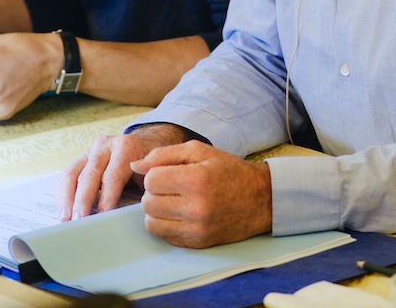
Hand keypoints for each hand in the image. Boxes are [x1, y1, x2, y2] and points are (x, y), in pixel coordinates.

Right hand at [61, 124, 190, 221]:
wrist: (143, 143)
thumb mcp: (155, 168)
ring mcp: (90, 151)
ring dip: (67, 199)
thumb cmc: (149, 161)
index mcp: (125, 147)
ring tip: (66, 219)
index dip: (106, 198)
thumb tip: (143, 204)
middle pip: (89, 175)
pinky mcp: (81, 159)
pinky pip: (67, 176)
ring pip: (72, 174)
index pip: (112, 176)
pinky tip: (63, 211)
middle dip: (83, 201)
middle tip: (79, 221)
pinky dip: (63, 194)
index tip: (102, 216)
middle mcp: (104, 146)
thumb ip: (148, 183)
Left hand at [131, 141, 272, 248]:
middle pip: (148, 203)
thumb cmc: (229, 171)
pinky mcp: (197, 244)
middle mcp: (196, 208)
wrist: (261, 200)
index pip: (151, 180)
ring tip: (174, 200)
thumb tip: (134, 165)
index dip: (156, 173)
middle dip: (154, 192)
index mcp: (196, 180)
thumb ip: (164, 154)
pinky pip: (164, 236)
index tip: (171, 172)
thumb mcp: (200, 151)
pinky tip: (181, 213)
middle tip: (171, 186)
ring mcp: (197, 230)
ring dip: (157, 210)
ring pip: (151, 223)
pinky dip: (166, 224)